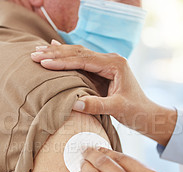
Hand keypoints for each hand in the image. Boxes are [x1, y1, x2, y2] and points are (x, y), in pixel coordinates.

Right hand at [31, 41, 176, 145]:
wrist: (147, 114)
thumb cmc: (136, 111)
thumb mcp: (117, 109)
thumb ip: (96, 105)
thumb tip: (73, 104)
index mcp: (114, 64)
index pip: (83, 60)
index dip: (62, 61)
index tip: (44, 62)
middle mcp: (110, 59)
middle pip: (78, 52)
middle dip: (55, 53)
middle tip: (34, 54)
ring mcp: (106, 63)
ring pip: (78, 54)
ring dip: (57, 52)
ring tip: (38, 50)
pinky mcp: (103, 69)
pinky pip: (81, 59)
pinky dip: (66, 55)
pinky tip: (54, 47)